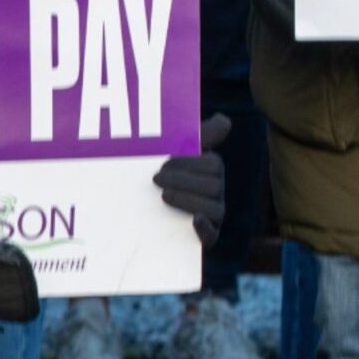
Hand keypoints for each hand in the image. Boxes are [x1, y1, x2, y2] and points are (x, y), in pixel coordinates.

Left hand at [153, 127, 227, 245]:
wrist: (134, 208)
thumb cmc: (157, 172)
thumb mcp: (172, 150)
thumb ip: (197, 134)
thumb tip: (224, 120)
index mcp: (212, 171)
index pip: (213, 164)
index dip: (188, 162)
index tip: (163, 160)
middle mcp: (216, 194)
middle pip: (214, 186)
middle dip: (183, 180)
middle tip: (156, 178)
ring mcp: (212, 217)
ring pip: (214, 209)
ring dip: (187, 200)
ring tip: (162, 196)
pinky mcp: (204, 239)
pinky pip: (212, 236)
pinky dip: (204, 228)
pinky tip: (193, 220)